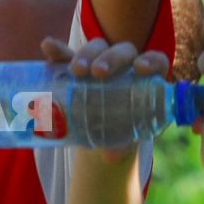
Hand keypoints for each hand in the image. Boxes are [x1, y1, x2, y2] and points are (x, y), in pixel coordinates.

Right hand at [43, 37, 169, 161]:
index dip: (150, 61)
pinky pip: (65, 54)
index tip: (140, 69)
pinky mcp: (74, 64)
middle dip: (110, 58)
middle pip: (123, 51)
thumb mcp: (125, 137)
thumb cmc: (122, 131)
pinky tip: (48, 47)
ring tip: (75, 71)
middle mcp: (124, 64)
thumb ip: (122, 143)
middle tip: (97, 73)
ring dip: (86, 55)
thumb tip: (111, 156)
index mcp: (145, 78)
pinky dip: (57, 50)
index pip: (154, 61)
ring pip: (96, 48)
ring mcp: (98, 62)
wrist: (99, 129)